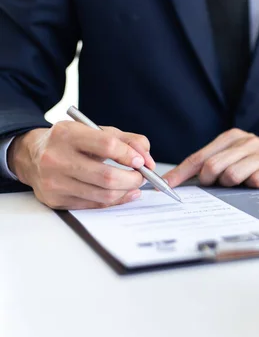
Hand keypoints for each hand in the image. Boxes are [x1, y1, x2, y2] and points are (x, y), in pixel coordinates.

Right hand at [8, 122, 155, 209]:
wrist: (33, 156)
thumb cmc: (71, 142)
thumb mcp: (98, 131)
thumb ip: (128, 140)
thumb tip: (147, 160)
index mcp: (67, 134)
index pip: (107, 145)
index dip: (129, 155)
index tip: (141, 161)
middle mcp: (56, 158)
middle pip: (107, 176)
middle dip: (133, 178)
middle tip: (142, 176)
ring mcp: (54, 182)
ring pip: (103, 194)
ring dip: (126, 191)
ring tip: (133, 183)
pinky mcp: (55, 200)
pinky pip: (95, 204)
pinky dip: (115, 200)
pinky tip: (123, 193)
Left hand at [163, 129, 258, 187]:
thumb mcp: (237, 155)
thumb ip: (213, 163)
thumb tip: (180, 181)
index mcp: (233, 138)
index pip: (199, 157)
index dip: (180, 173)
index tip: (165, 186)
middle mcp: (248, 142)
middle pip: (212, 167)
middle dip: (209, 182)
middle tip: (218, 186)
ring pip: (233, 175)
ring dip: (232, 186)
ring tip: (241, 185)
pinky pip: (256, 182)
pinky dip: (252, 188)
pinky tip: (258, 185)